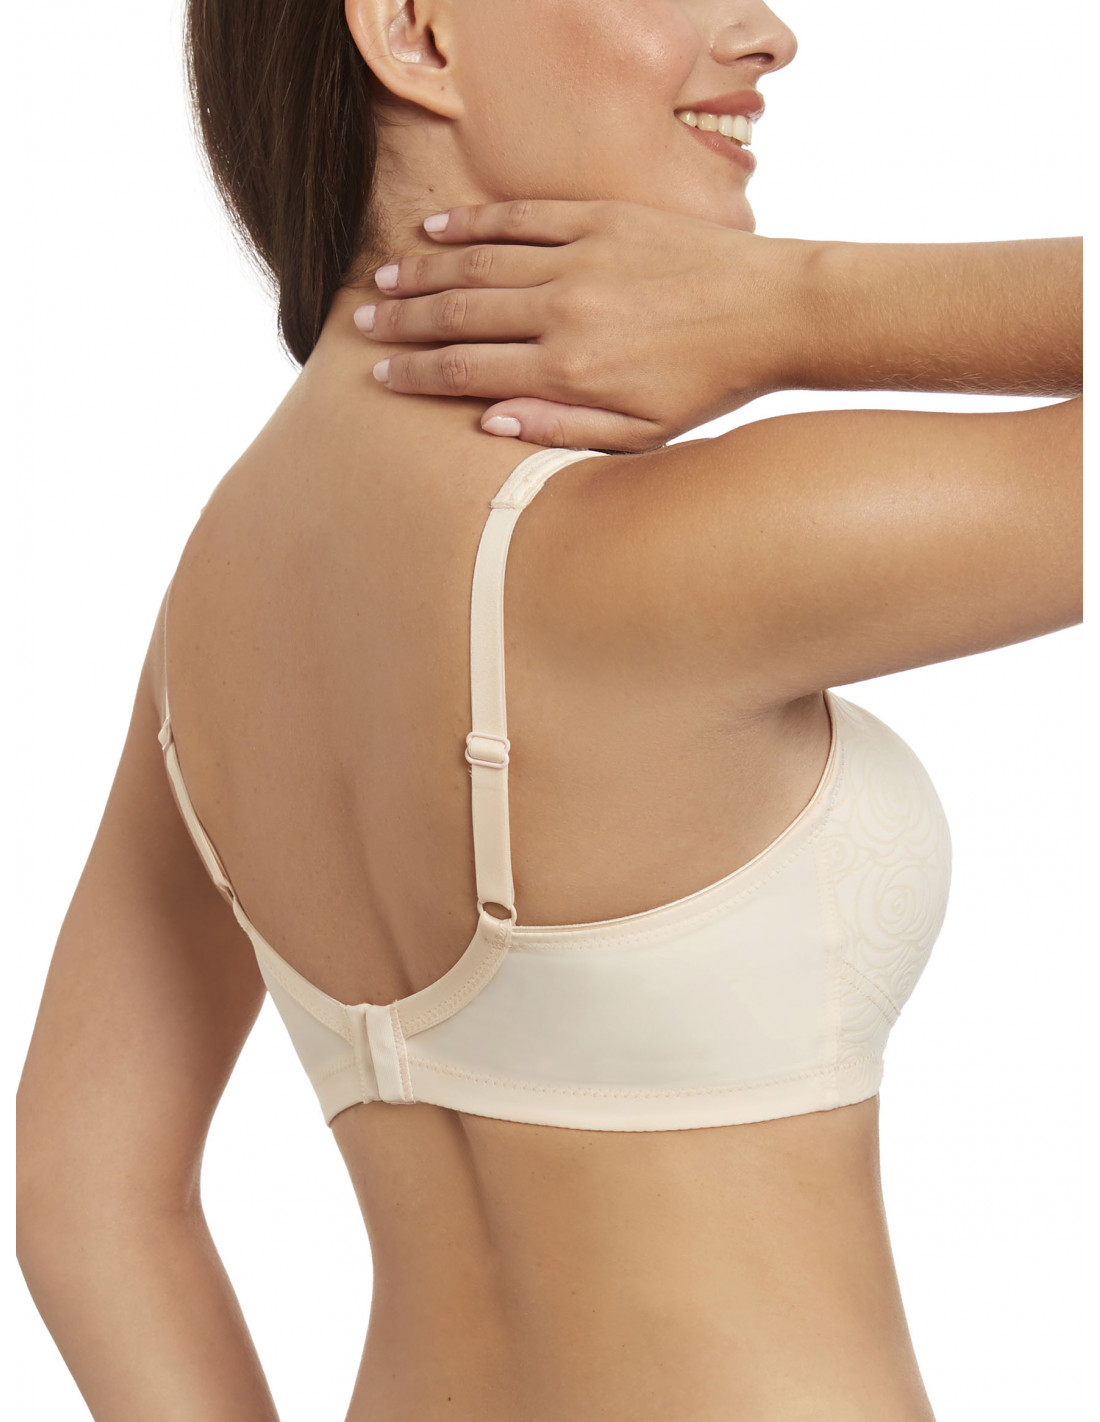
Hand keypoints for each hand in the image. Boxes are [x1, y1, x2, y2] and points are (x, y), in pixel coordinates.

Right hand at [354, 199, 816, 452]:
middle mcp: (563, 311)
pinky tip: (438, 227)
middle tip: (362, 325)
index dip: (418, 374)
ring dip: (424, 270)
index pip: (469, 370)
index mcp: (569, 371)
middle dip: (404, 323)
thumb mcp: (641, 434)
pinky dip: (473, 222)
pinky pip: (521, 217)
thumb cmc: (707, 384)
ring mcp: (579, 258)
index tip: (381, 376)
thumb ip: (563, 430)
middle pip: (459, 314)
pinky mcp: (600, 218)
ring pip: (479, 262)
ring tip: (384, 280)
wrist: (773, 312)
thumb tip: (489, 421)